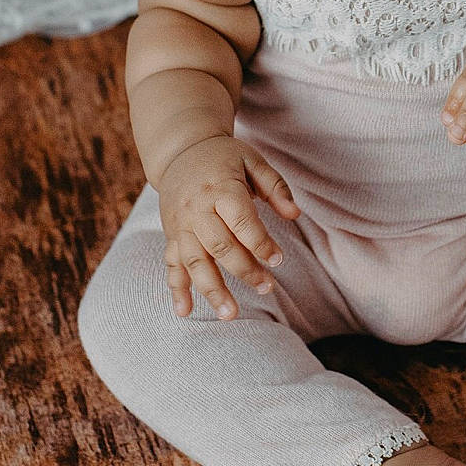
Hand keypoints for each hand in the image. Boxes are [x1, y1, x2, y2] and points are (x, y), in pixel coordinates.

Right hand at [156, 136, 300, 319]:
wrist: (180, 151)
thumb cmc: (224, 158)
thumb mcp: (253, 161)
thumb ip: (275, 187)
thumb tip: (295, 214)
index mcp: (220, 188)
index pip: (242, 222)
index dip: (261, 243)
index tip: (278, 259)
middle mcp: (197, 209)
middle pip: (219, 246)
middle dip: (243, 270)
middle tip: (267, 287)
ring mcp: (180, 224)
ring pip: (194, 261)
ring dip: (211, 290)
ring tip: (230, 314)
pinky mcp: (171, 235)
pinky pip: (172, 264)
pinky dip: (177, 289)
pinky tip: (185, 312)